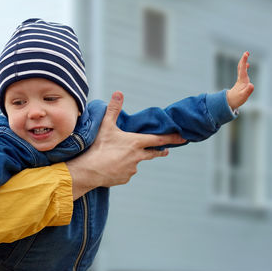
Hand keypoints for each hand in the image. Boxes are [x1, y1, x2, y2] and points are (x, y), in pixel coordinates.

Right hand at [66, 91, 184, 198]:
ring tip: (120, 156)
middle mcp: (138, 157)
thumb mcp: (105, 125)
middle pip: (153, 153)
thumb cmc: (98, 147)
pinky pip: (127, 172)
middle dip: (159, 151)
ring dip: (134, 159)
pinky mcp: (125, 178)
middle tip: (164, 150)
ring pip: (137, 162)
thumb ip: (114, 109)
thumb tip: (119, 92)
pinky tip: (113, 166)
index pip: (158, 140)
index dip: (172, 138)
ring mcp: (132, 169)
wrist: (89, 171)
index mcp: (136, 143)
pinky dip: (123, 168)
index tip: (182, 138)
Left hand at [226, 51, 253, 110]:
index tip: (246, 54)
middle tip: (246, 52)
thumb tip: (251, 85)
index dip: (244, 61)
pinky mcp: (241, 82)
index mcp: (242, 81)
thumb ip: (248, 91)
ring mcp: (241, 80)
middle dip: (243, 60)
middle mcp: (241, 79)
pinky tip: (248, 66)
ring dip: (244, 62)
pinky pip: (243, 72)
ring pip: (241, 69)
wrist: (230, 102)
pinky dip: (245, 67)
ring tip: (246, 55)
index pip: (242, 69)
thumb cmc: (236, 99)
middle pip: (241, 67)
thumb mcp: (243, 96)